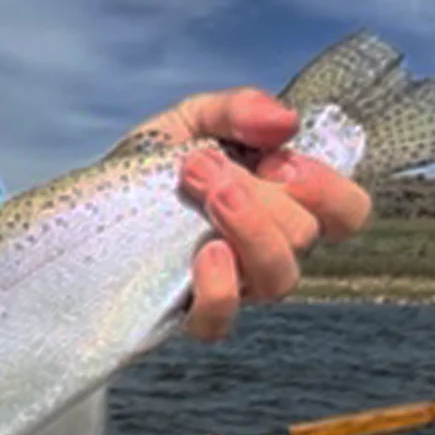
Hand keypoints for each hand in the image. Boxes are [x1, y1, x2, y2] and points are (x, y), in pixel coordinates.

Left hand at [119, 87, 371, 340]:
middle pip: (303, 236)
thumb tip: (286, 122)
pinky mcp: (191, 314)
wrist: (87, 204)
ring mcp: (234, 286)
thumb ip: (238, 110)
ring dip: (249, 228)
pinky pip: (220, 323)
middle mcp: (269, 249)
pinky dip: (220, 291)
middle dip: (256, 192)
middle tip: (199, 164)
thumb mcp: (192, 120)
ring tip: (205, 193)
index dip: (327, 189)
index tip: (277, 160)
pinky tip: (203, 254)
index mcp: (284, 203)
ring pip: (278, 279)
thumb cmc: (155, 163)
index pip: (348, 213)